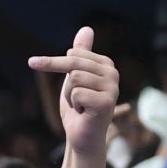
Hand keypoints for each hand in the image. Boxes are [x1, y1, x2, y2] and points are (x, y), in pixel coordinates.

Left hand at [29, 27, 119, 159]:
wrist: (83, 139)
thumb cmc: (78, 110)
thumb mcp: (74, 77)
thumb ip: (80, 54)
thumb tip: (86, 28)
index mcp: (105, 64)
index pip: (73, 53)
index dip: (54, 65)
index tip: (62, 82)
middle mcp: (112, 73)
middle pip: (73, 64)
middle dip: (66, 86)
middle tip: (75, 101)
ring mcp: (112, 87)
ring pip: (74, 79)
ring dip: (70, 97)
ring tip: (82, 108)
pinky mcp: (107, 102)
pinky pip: (77, 93)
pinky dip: (75, 107)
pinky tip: (86, 114)